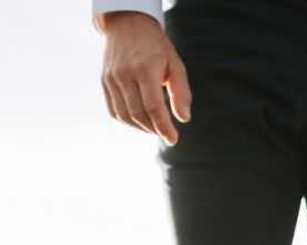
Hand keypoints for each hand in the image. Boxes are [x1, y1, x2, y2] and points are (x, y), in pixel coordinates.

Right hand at [101, 11, 190, 145]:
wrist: (128, 25)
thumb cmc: (157, 47)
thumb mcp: (176, 65)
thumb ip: (181, 92)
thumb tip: (184, 119)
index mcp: (145, 70)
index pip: (153, 107)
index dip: (163, 127)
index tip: (173, 140)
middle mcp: (125, 75)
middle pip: (138, 114)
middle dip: (154, 129)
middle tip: (167, 134)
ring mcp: (111, 78)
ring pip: (124, 115)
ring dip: (141, 128)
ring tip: (155, 128)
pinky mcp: (104, 81)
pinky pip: (114, 110)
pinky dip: (127, 121)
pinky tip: (140, 122)